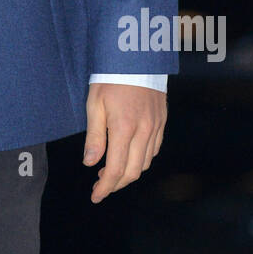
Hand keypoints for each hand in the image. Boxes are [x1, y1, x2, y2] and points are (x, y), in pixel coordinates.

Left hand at [83, 83, 165, 202]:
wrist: (136, 57)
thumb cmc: (111, 78)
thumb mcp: (95, 104)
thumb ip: (94, 136)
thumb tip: (90, 162)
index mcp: (124, 129)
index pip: (116, 170)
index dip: (105, 187)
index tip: (95, 196)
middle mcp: (144, 132)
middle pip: (133, 172)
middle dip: (116, 184)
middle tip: (101, 185)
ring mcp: (156, 127)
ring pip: (145, 163)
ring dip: (128, 173)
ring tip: (110, 169)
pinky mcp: (162, 122)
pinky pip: (154, 150)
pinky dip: (141, 160)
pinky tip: (128, 155)